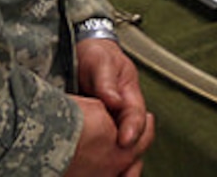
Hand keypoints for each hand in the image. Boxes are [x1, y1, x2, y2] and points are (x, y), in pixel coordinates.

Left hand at [68, 39, 153, 174]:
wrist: (80, 53)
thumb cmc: (94, 55)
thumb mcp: (100, 62)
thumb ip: (106, 81)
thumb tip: (114, 100)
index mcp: (130, 95)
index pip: (136, 116)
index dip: (133, 130)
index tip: (125, 141)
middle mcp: (123, 111)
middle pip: (134, 138)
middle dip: (131, 155)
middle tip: (123, 169)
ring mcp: (111, 121)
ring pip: (120, 146)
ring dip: (119, 162)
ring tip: (114, 174)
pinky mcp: (97, 129)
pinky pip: (103, 147)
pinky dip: (102, 160)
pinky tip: (94, 169)